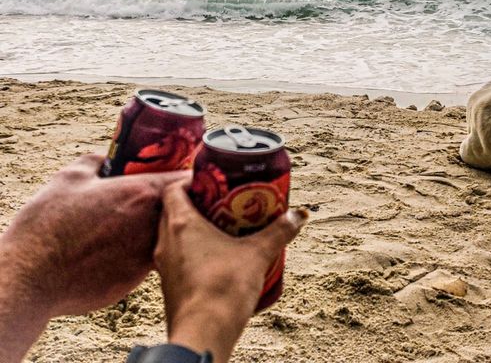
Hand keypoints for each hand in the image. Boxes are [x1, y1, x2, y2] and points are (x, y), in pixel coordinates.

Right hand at [1, 154, 188, 315]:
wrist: (30, 277)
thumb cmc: (48, 225)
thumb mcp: (69, 178)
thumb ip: (93, 162)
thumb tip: (102, 158)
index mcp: (143, 192)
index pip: (188, 180)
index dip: (193, 177)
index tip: (190, 177)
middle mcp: (153, 223)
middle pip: (187, 210)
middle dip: (183, 204)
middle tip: (170, 200)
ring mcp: (147, 254)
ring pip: (171, 237)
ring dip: (164, 230)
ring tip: (140, 227)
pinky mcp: (136, 280)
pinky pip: (151, 261)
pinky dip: (144, 254)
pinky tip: (123, 251)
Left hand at [155, 182, 307, 362]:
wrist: (203, 334)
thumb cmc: (223, 289)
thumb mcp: (257, 254)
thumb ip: (279, 232)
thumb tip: (299, 216)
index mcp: (180, 224)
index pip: (173, 189)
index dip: (189, 182)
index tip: (212, 183)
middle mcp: (165, 241)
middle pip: (172, 211)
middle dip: (195, 204)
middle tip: (221, 202)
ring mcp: (164, 266)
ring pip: (173, 236)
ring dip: (192, 229)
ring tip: (222, 228)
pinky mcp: (169, 286)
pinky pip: (177, 258)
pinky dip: (191, 251)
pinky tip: (216, 258)